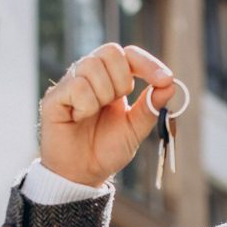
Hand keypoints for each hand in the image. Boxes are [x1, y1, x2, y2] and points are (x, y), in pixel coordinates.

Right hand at [39, 43, 178, 187]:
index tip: (165, 79)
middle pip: (111, 51)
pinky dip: (86, 106)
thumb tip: (171, 85)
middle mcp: (89, 76)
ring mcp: (70, 84)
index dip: (147, 63)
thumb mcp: (135, 128)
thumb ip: (150, 106)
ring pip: (92, 66)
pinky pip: (77, 86)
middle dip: (122, 80)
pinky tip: (79, 118)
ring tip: (94, 114)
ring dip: (103, 95)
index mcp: (110, 79)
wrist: (82, 174)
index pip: (128, 54)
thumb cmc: (106, 149)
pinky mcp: (54, 98)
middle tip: (115, 104)